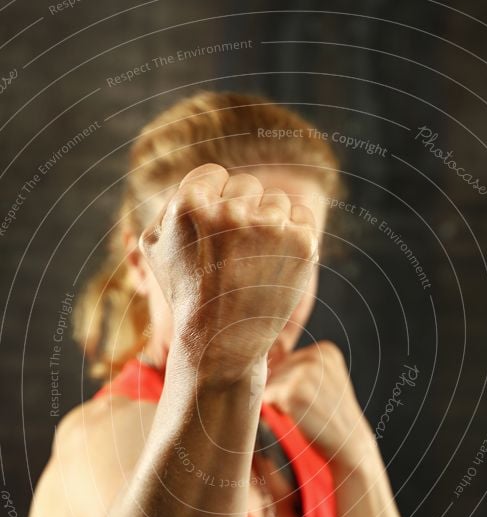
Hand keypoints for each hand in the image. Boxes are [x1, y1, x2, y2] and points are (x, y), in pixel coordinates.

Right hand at [139, 163, 318, 382]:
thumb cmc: (187, 293)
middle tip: (232, 255)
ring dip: (268, 225)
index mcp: (189, 204)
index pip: (213, 175)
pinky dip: (293, 236)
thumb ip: (168, 206)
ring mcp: (269, 227)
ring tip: (253, 262)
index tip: (211, 236)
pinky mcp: (301, 243)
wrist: (221, 341)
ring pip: (277, 201)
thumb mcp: (155, 250)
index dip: (212, 204)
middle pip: (246, 186)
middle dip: (241, 214)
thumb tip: (196, 180)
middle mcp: (230, 211)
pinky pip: (302, 216)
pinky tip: (275, 263)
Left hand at [263, 340, 377, 472]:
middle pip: (275, 369)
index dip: (288, 382)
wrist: (349, 444)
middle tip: (306, 408)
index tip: (308, 397)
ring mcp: (306, 372)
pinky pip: (266, 396)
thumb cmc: (330, 417)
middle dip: (280, 390)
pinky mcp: (295, 390)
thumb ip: (299, 366)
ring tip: (302, 412)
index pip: (286, 359)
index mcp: (326, 350)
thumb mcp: (322, 383)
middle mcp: (317, 355)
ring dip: (277, 401)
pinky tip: (297, 417)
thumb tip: (267, 354)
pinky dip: (275, 410)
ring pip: (269, 383)